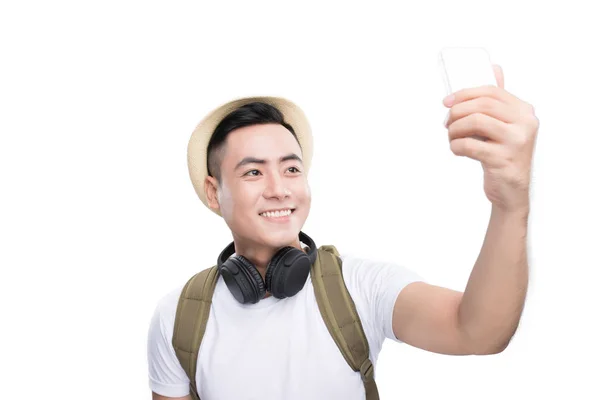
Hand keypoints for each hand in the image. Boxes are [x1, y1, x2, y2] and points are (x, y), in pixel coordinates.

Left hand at [443, 65, 538, 213]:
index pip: (492, 91)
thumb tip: (494, 68)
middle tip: (447, 123)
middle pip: (482, 105)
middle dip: (457, 112)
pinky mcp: (503, 160)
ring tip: (452, 137)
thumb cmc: (503, 154)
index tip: (447, 102)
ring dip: (454, 129)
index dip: (465, 93)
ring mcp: (516, 142)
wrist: (511, 191)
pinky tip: (456, 150)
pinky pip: (469, 145)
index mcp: (524, 111)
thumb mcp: (504, 125)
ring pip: (474, 121)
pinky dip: (456, 146)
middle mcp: (525, 124)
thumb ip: (499, 100)